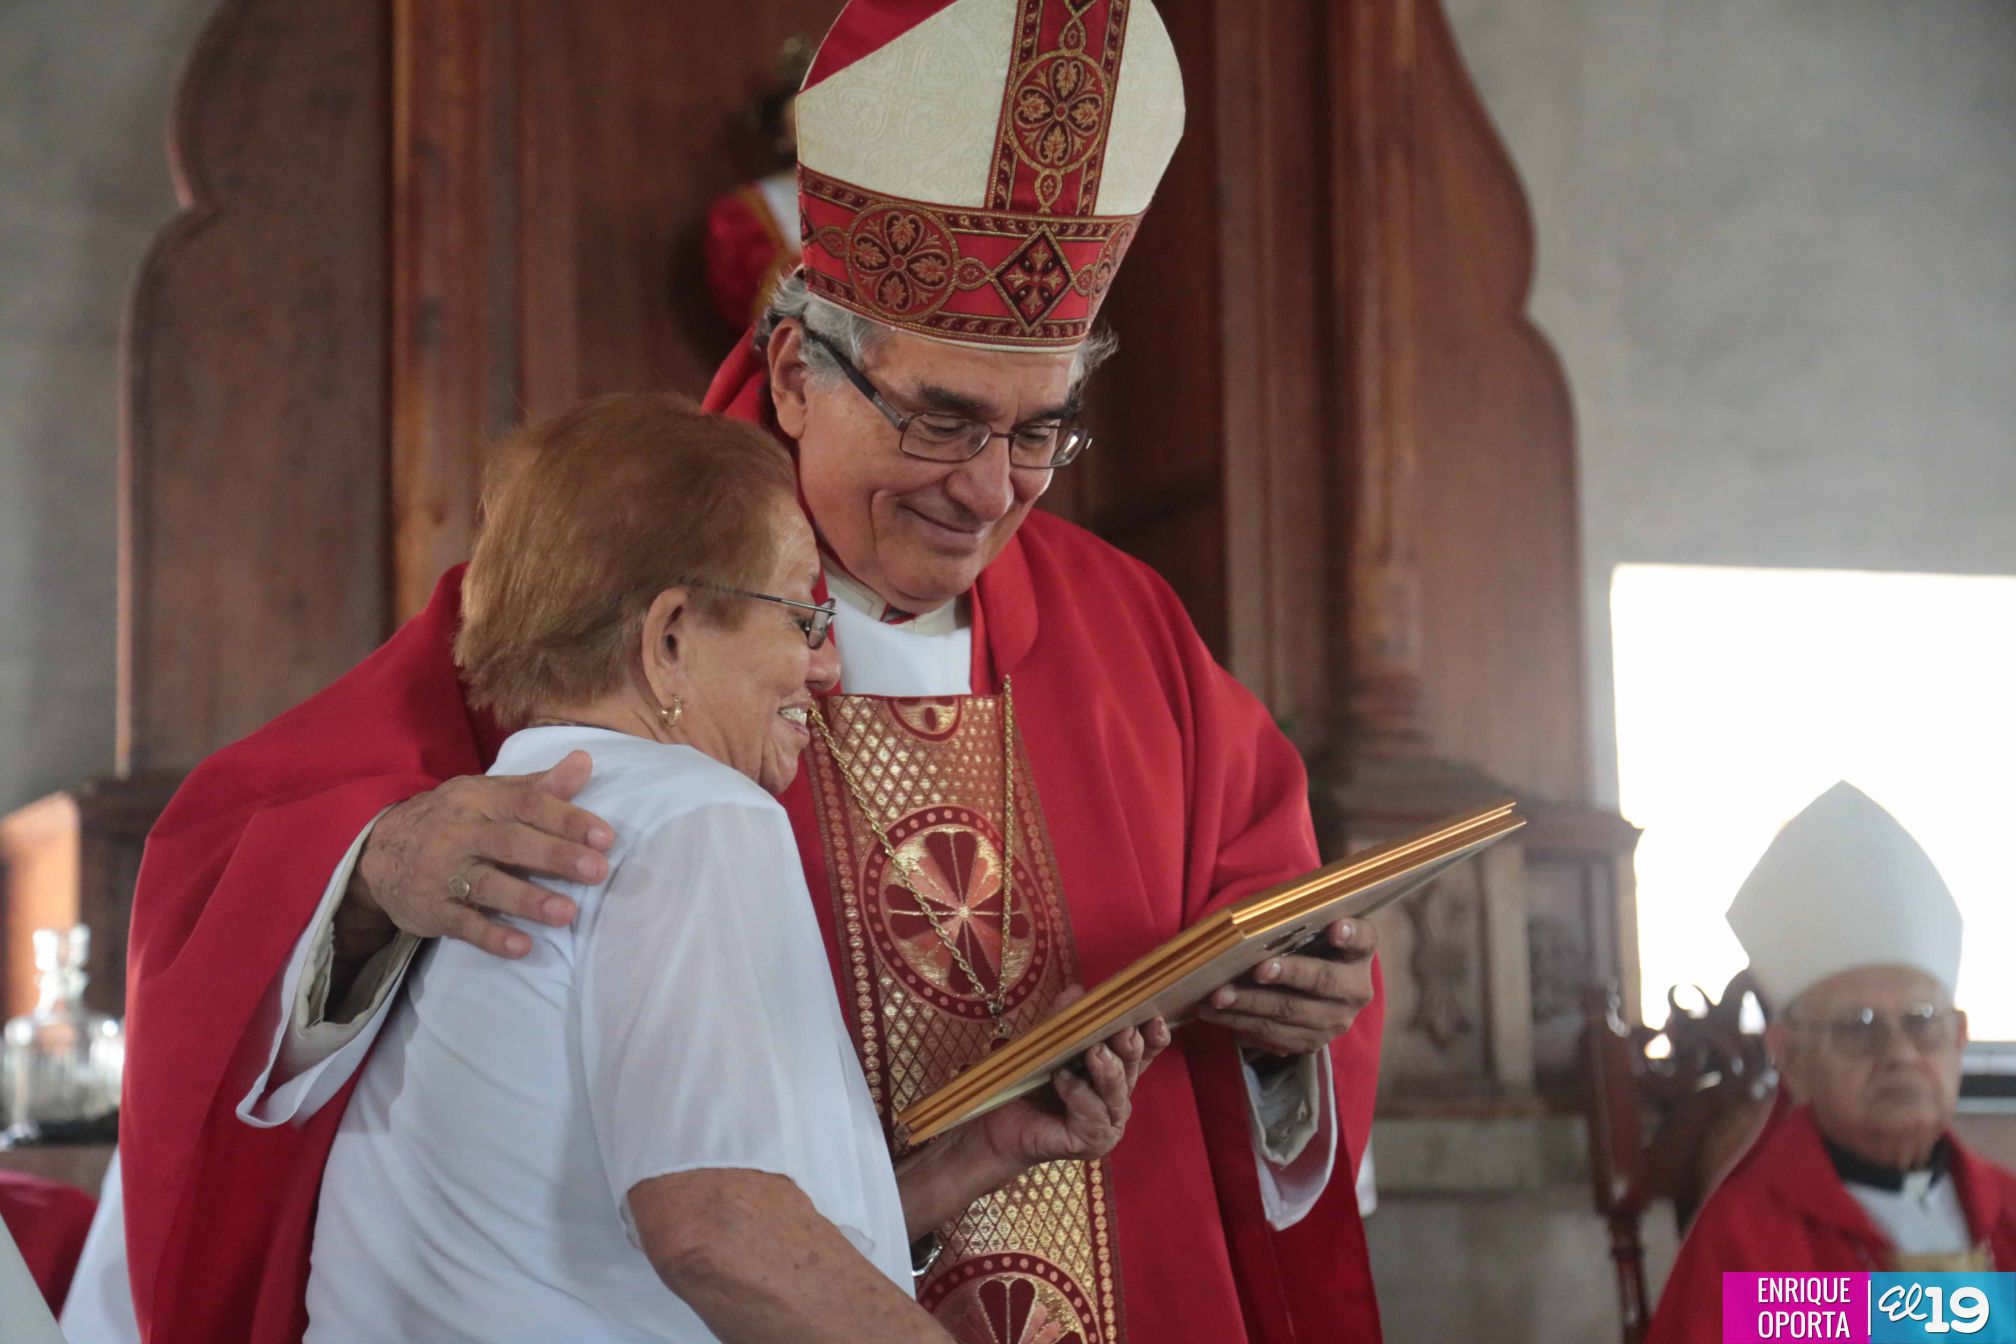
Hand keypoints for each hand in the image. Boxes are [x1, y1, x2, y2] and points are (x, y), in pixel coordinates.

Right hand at [346, 750, 613, 959]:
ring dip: (528, 900)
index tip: (605, 836)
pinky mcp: (432, 910)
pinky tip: (522, 947)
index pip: (527, 804)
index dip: (566, 818)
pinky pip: (463, 924)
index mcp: (480, 800)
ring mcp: (444, 873)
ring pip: (487, 885)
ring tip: (567, 914)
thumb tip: (586, 762)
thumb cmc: (454, 819)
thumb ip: (539, 785)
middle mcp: (461, 833)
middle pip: (510, 842)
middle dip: (555, 855)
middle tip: (598, 871)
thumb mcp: (489, 795)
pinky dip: (492, 937)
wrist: (379, 852)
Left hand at [967, 1006, 1170, 1171]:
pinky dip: (1079, 1095)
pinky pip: (1094, 1116)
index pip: (1143, 1052)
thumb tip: (1078, 991)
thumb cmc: (1027, 1083)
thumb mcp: (1045, 1043)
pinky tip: (1062, 1080)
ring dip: (1107, 1072)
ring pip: (1117, 1094)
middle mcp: (1116, 1098)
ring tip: (1094, 1053)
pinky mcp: (1091, 1143)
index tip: (1153, 1018)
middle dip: (1130, 1049)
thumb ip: (1063, 1019)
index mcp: (1114, 1072)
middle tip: (1123, 1032)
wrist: (999, 1123)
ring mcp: (1107, 1124)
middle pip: (1133, 1069)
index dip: (1153, 1037)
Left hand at [1193, 917, 1377, 1055]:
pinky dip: (1243, 1024)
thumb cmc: (1310, 948)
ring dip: (1251, 1005)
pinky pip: (1275, 1036)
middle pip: (1322, 982)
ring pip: (1291, 1013)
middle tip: (1255, 970)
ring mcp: (1335, 1021)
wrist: (1320, 992)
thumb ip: (1298, 921)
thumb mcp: (1313, 930)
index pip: (1363, 940)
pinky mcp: (1313, 1042)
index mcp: (1360, 954)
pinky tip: (1217, 1015)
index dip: (1350, 934)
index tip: (1335, 928)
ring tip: (1217, 996)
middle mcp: (1355, 991)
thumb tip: (1256, 916)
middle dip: (1286, 975)